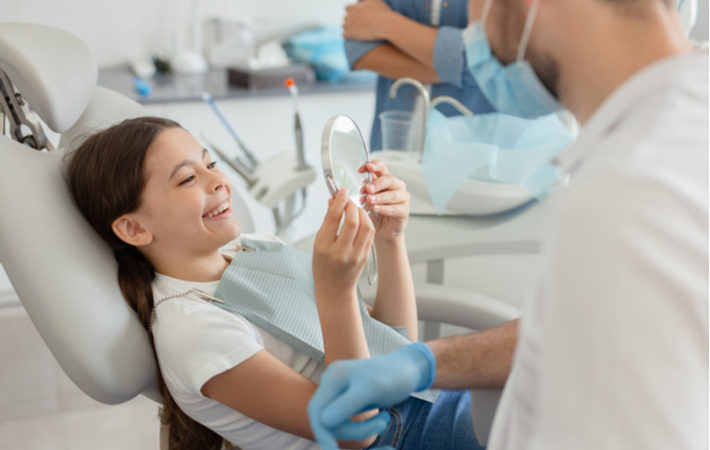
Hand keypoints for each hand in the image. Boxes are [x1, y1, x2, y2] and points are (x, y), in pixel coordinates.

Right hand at [308, 343, 434, 449]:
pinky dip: (365, 427)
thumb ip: (348, 404)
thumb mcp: (373, 389)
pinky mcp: (348, 400)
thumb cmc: (395, 376)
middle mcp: (331, 383)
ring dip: (363, 429)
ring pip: (338, 424)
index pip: (316, 410)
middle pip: (326, 419)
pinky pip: (348, 421)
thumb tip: (324, 422)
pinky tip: (383, 417)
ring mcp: (338, 391)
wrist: (410, 368)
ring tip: (386, 419)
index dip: (322, 433)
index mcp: (333, 377)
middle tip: (382, 424)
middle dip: (353, 430)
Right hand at [313, 188, 375, 296]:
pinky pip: (370, 235)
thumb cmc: (323, 266)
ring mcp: (355, 255)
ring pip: (365, 227)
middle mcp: (341, 252)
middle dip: (352, 205)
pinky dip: (366, 222)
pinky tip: (361, 218)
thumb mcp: (318, 243)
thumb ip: (326, 221)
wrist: (334, 289)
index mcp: (324, 247)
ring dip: (362, 213)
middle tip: (349, 199)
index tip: (342, 191)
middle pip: (352, 221)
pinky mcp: (365, 256)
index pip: (334, 218)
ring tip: (355, 208)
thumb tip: (332, 200)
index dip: (339, 201)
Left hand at [343, 0, 392, 40]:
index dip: (352, 11)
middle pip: (345, 17)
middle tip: (358, 24)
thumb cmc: (382, 12)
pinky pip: (344, 34)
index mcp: (354, 7)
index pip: (347, 8)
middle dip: (351, 20)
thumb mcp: (374, 0)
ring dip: (348, 27)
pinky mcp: (351, 34)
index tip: (357, 15)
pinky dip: (348, 35)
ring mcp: (350, 25)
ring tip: (356, 30)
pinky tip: (353, 36)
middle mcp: (350, 15)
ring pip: (344, 26)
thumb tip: (360, 0)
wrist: (386, 25)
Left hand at [359, 160, 409, 240]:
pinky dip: (384, 208)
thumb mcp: (365, 198)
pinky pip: (394, 208)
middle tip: (367, 188)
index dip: (372, 165)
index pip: (381, 166)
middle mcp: (396, 186)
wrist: (381, 230)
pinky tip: (375, 208)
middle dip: (377, 183)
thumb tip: (358, 187)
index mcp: (385, 179)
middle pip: (388, 179)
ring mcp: (402, 198)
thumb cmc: (374, 211)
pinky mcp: (404, 211)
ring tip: (369, 200)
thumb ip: (363, 190)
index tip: (361, 169)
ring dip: (380, 197)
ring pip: (392, 194)